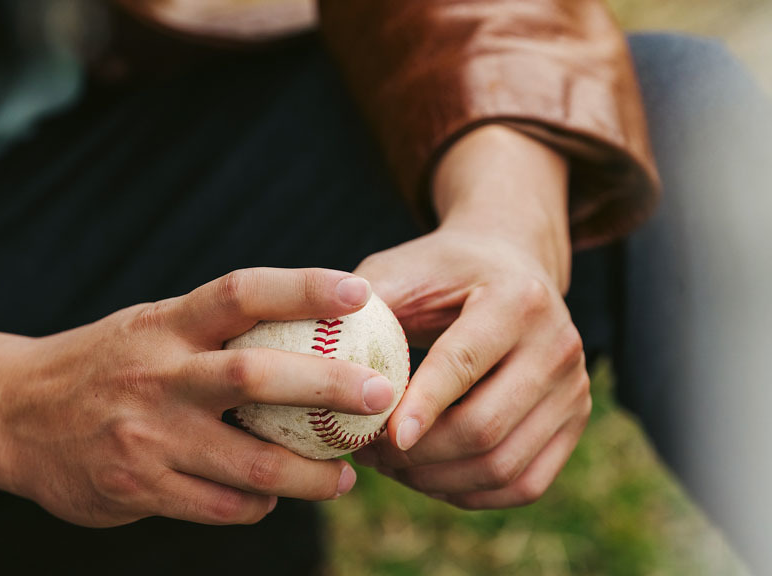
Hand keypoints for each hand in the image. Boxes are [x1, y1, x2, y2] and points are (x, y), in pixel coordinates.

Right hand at [0, 268, 396, 526]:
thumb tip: (303, 336)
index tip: (358, 292)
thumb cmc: (100, 365)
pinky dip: (257, 505)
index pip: (241, 292)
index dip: (303, 288)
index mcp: (165, 325)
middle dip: (329, 388)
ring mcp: (148, 436)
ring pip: (251, 464)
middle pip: (258, 378)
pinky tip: (270, 498)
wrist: (10, 413)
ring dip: (310, 475)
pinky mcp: (138, 486)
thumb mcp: (147, 328)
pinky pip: (221, 507)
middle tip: (380, 396)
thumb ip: (210, 333)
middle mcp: (159, 375)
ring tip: (344, 477)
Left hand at [352, 126, 591, 508]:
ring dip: (437, 480)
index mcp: (517, 297)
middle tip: (366, 454)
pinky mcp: (576, 422)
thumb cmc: (440, 271)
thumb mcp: (400, 270)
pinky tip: (425, 477)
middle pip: (486, 426)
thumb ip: (363, 308)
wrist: (507, 265)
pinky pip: (524, 483)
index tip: (381, 438)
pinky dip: (470, 493)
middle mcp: (560, 344)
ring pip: (504, 466)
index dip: (422, 406)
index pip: (465, 362)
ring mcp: (575, 388)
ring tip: (388, 467)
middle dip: (418, 454)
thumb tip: (316, 359)